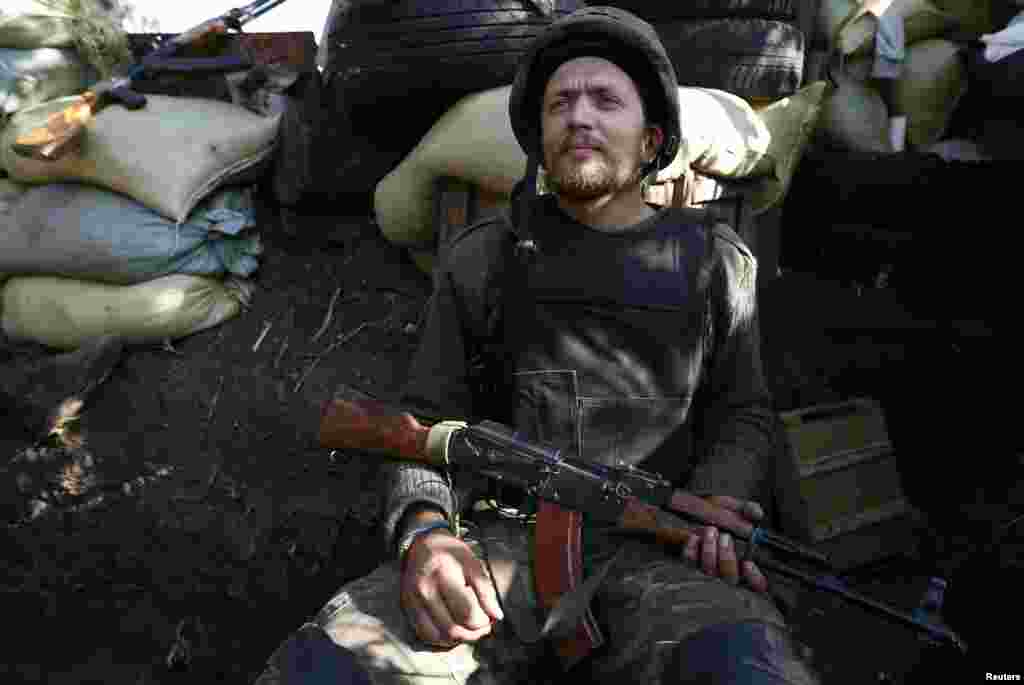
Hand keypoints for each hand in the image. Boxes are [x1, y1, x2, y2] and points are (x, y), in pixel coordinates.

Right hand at [400, 529, 504, 647]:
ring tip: (469, 630)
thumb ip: (485, 590)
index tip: (490, 618)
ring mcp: (412, 601)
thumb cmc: (450, 551)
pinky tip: (452, 630)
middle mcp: (424, 591)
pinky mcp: (407, 607)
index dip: (482, 622)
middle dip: (472, 634)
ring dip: (456, 640)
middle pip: (452, 629)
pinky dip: (440, 638)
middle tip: (483, 628)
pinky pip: (423, 633)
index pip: (466, 613)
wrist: (421, 543)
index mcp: (443, 575)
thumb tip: (496, 616)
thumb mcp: (472, 563)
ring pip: (437, 636)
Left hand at [682, 495, 768, 593]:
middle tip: (726, 537)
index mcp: (744, 558)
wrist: (692, 510)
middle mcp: (726, 565)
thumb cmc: (718, 512)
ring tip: (711, 530)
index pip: (756, 582)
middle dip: (728, 558)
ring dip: (710, 549)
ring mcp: (708, 564)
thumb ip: (748, 509)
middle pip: (731, 578)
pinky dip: (692, 548)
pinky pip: (690, 561)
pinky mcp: (691, 559)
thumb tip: (757, 513)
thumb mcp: (735, 508)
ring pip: (710, 570)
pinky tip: (695, 536)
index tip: (748, 564)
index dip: (755, 578)